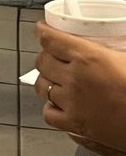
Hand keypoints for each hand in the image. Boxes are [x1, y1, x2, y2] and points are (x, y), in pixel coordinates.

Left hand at [35, 22, 125, 149]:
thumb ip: (115, 42)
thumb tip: (115, 31)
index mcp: (88, 57)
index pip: (49, 38)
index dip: (43, 31)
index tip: (42, 29)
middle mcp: (75, 79)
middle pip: (42, 61)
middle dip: (45, 55)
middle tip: (53, 55)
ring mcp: (73, 103)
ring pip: (41, 86)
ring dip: (46, 79)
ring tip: (55, 78)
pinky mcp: (76, 126)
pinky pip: (48, 114)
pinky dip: (51, 107)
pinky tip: (60, 103)